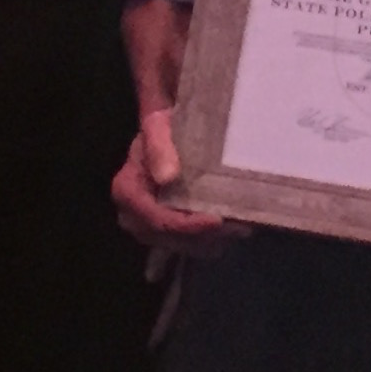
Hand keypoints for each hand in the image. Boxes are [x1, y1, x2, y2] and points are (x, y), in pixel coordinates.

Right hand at [110, 107, 245, 257]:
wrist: (168, 132)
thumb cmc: (163, 126)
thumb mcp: (158, 125)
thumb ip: (159, 147)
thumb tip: (167, 178)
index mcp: (128, 190)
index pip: (154, 219)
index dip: (185, 225)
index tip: (216, 221)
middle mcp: (134, 215)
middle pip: (170, 239)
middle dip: (203, 236)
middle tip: (238, 226)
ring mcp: (153, 227)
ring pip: (184, 246)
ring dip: (213, 240)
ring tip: (242, 225)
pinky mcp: (171, 230)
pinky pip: (193, 245)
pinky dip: (215, 239)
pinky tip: (235, 227)